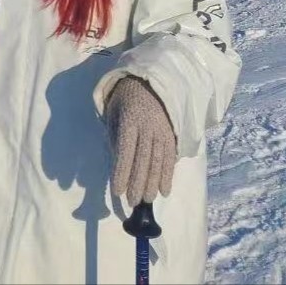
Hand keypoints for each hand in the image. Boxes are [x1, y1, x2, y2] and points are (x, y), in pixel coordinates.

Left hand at [105, 76, 176, 204]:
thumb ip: (114, 137)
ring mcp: (162, 131)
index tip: (118, 191)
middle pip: (143, 159)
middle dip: (137, 183)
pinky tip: (164, 190)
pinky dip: (167, 176)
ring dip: (153, 183)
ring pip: (158, 161)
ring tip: (147, 199)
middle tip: (132, 202)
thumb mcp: (113, 113)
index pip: (125, 151)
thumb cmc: (125, 100)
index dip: (122, 172)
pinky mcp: (172, 136)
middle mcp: (148, 127)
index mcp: (129, 120)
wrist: (150, 83)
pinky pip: (170, 158)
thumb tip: (116, 165)